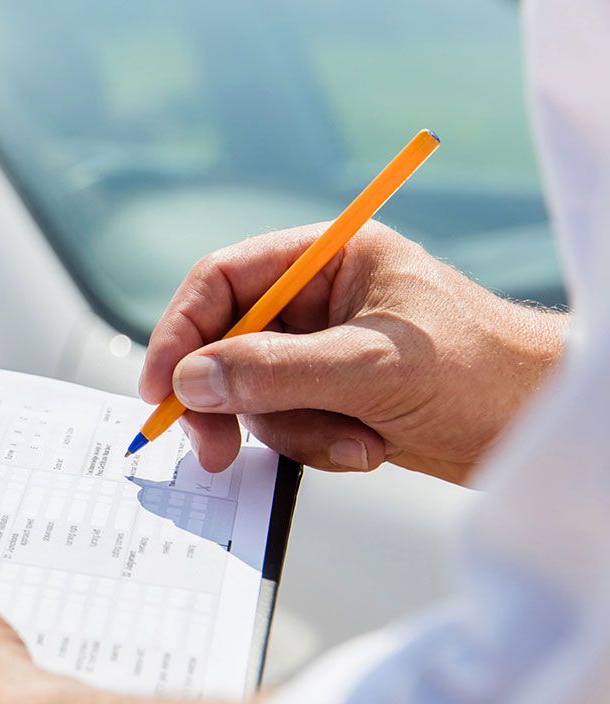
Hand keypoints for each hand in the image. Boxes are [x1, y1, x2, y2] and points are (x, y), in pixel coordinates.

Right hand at [140, 223, 566, 483]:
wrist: (545, 426)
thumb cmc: (486, 373)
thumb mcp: (372, 368)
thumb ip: (275, 371)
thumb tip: (192, 381)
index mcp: (330, 258)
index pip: (224, 280)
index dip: (182, 331)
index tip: (163, 388)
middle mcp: (321, 297)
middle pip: (227, 341)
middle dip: (229, 398)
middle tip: (214, 449)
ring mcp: (326, 348)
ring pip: (254, 392)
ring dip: (292, 429)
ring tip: (354, 442)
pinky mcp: (336, 394)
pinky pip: (286, 422)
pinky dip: (316, 444)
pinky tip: (369, 446)